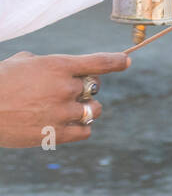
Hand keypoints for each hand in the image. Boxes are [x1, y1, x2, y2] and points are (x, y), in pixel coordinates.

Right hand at [0, 51, 129, 147]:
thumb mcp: (21, 62)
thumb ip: (46, 64)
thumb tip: (61, 69)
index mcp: (57, 66)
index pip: (98, 62)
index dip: (115, 61)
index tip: (126, 61)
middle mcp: (65, 88)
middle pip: (95, 87)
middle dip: (85, 87)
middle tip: (66, 90)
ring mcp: (62, 112)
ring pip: (94, 110)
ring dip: (86, 108)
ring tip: (67, 108)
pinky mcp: (57, 133)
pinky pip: (86, 131)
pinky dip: (81, 127)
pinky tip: (67, 124)